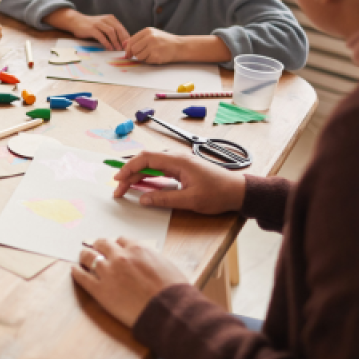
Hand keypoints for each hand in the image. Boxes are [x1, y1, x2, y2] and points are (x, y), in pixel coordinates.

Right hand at [67, 12, 129, 50]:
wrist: (75, 21)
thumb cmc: (90, 25)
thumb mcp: (103, 25)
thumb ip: (111, 31)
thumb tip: (122, 42)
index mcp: (110, 18)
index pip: (121, 28)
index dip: (126, 37)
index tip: (128, 45)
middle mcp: (105, 19)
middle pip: (118, 29)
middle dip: (123, 40)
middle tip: (125, 48)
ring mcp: (98, 23)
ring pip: (111, 32)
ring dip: (115, 41)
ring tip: (117, 49)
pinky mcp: (91, 28)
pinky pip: (101, 36)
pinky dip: (106, 43)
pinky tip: (109, 48)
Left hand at [70, 237, 188, 327]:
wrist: (169, 310)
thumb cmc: (174, 291)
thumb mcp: (166, 266)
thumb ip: (151, 259)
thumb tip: (146, 260)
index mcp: (138, 249)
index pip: (121, 240)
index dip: (117, 245)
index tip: (115, 248)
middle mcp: (120, 257)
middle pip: (102, 244)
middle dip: (99, 245)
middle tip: (95, 248)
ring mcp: (108, 273)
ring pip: (89, 256)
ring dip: (85, 255)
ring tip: (82, 256)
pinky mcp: (100, 290)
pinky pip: (82, 277)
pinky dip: (76, 272)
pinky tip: (74, 269)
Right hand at [112, 151, 246, 213]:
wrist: (239, 191)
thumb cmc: (218, 194)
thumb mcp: (190, 200)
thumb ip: (164, 199)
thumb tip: (143, 199)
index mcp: (178, 161)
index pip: (146, 159)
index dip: (129, 168)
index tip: (119, 180)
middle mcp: (177, 158)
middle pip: (146, 161)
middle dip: (129, 173)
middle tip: (119, 188)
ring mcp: (180, 163)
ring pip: (152, 165)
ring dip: (138, 175)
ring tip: (126, 187)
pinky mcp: (183, 169)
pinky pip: (160, 170)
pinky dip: (148, 177)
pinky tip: (142, 185)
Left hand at [123, 28, 181, 63]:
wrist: (179, 46)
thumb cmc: (163, 41)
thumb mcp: (151, 35)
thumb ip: (137, 39)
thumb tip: (123, 44)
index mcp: (147, 31)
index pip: (131, 41)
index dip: (127, 49)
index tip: (128, 54)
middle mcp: (150, 37)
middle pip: (133, 49)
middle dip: (135, 54)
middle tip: (142, 54)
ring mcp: (153, 46)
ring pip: (138, 56)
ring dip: (142, 58)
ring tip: (151, 54)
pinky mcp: (156, 55)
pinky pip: (146, 61)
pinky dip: (149, 61)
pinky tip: (156, 56)